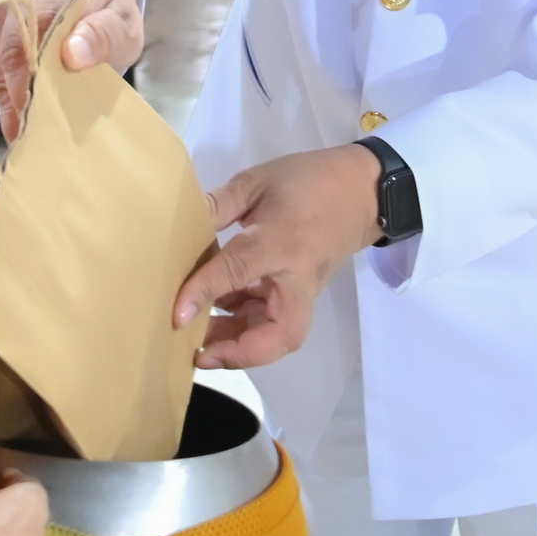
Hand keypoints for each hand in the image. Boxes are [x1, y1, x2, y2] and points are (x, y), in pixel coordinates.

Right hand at [0, 0, 142, 138]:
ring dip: (3, 88)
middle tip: (23, 126)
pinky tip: (12, 108)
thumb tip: (71, 54)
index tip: (34, 101)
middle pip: (8, 36)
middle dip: (13, 84)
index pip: (40, 17)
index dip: (33, 61)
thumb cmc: (109, 10)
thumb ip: (105, 34)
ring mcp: (3, 2)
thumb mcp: (125, 23)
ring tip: (17, 126)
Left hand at [171, 144, 382, 369]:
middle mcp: (297, 277)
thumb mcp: (256, 182)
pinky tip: (217, 315)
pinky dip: (245, 324)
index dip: (204, 293)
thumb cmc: (306, 181)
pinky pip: (275, 319)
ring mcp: (304, 291)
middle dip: (240, 352)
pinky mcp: (302, 295)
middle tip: (199, 354)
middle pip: (279, 333)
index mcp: (280, 240)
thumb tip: (179, 225)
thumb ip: (217, 205)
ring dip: (238, 342)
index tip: (175, 314)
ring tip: (198, 338)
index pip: (238, 271)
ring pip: (277, 334)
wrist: (360, 192)